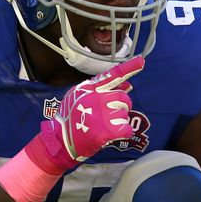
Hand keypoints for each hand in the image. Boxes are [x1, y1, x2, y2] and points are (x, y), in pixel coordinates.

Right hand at [29, 56, 145, 172]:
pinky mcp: (106, 131)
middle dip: (121, 107)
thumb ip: (100, 89)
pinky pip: (126, 129)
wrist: (59, 141)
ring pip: (125, 114)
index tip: (141, 61)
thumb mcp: (79, 96)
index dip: (128, 67)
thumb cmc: (70, 119)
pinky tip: (111, 135)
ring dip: (118, 121)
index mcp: (90, 88)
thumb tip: (127, 85)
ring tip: (104, 126)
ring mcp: (102, 114)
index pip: (113, 75)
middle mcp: (97, 98)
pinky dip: (123, 133)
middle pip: (123, 98)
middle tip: (108, 116)